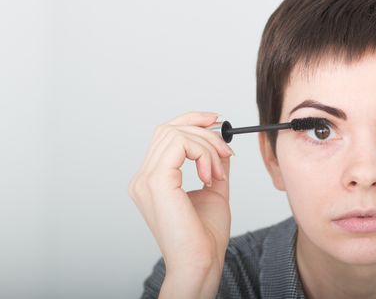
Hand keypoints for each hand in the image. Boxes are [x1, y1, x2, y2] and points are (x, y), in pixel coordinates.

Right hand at [128, 111, 233, 296]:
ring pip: (175, 134)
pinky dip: (202, 153)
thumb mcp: (214, 189)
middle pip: (169, 129)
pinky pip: (180, 144)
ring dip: (206, 146)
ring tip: (217, 171)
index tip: (216, 120)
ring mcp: (145, 179)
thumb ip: (213, 165)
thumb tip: (221, 144)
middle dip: (203, 133)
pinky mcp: (156, 182)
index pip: (165, 134)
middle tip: (225, 152)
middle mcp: (143, 177)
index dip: (190, 120)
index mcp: (152, 180)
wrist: (201, 262)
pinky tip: (210, 175)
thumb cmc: (205, 235)